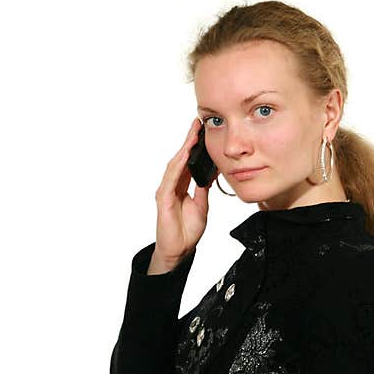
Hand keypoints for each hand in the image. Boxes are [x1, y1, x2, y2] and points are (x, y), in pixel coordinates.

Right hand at [150, 117, 211, 271]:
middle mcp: (172, 185)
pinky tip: (184, 155)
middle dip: (188, 141)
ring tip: (193, 134)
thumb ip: (203, 188)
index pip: (188, 161)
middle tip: (197, 123)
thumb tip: (210, 173)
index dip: (194, 145)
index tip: (202, 130)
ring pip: (175, 164)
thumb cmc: (187, 230)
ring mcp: (166, 190)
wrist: (179, 250)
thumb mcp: (202, 205)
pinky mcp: (163, 199)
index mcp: (181, 185)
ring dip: (184, 149)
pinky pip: (171, 178)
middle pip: (180, 158)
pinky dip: (178, 166)